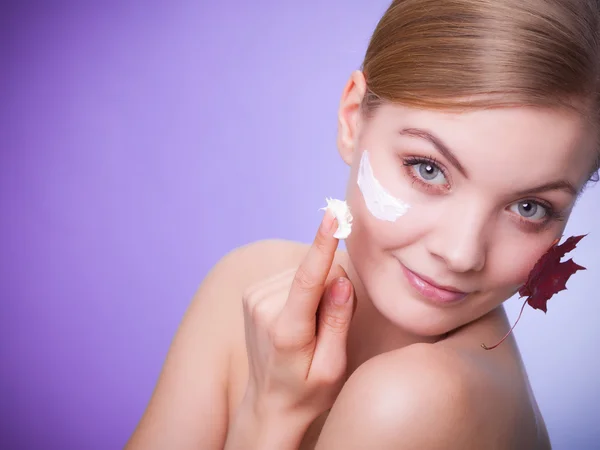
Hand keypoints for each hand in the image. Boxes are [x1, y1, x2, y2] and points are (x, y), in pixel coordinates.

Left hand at [240, 211, 355, 427]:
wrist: (269, 403)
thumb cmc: (307, 392)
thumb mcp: (333, 367)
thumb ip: (338, 321)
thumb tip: (342, 280)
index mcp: (287, 330)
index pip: (308, 278)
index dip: (323, 244)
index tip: (332, 214)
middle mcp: (264, 308)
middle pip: (317, 273)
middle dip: (332, 292)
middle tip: (326, 329)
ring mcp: (253, 298)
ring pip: (306, 272)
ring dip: (317, 293)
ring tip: (310, 328)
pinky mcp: (252, 292)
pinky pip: (293, 275)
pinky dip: (302, 291)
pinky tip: (297, 318)